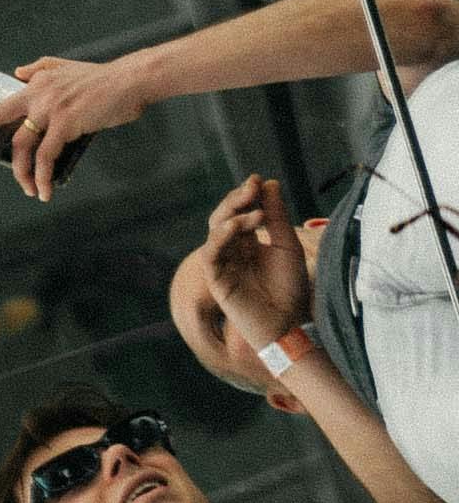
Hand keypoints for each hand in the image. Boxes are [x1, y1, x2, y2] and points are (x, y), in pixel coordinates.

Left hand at [0, 51, 154, 199]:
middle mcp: (36, 95)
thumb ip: (39, 69)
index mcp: (34, 84)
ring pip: (21, 146)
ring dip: (21, 173)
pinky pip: (46, 156)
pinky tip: (45, 190)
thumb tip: (18, 73)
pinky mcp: (66, 123)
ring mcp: (49, 109)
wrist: (131, 80)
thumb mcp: (65, 66)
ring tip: (28, 190)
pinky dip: (42, 176)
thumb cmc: (103, 78)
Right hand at [195, 176, 319, 365]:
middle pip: (224, 216)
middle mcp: (231, 249)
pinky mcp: (216, 278)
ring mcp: (222, 262)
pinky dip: (222, 236)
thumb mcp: (287, 245)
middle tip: (252, 187)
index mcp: (247, 241)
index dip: (246, 195)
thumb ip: (277, 217)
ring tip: (256, 212)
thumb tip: (270, 183)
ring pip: (216, 230)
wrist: (288, 323)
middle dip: (237, 200)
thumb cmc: (289, 288)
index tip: (259, 179)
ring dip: (233, 216)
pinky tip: (236, 226)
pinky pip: (212, 252)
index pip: (240, 211)